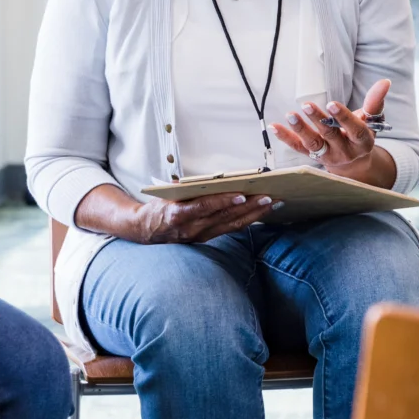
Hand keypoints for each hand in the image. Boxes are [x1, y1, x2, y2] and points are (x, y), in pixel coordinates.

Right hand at [131, 191, 277, 244]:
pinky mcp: (207, 238)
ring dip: (255, 215)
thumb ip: (188, 189)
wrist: (146, 232)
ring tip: (272, 204)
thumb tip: (212, 180)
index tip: (241, 195)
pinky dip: (247, 220)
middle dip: (249, 207)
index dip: (224, 201)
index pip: (205, 207)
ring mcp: (202, 235)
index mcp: (180, 215)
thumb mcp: (168, 196)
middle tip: (269, 197)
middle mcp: (193, 228)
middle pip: (226, 217)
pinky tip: (260, 212)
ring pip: (233, 225)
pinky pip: (230, 229)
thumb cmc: (159, 208)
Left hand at [271, 79, 390, 181]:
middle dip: (318, 120)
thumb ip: (375, 102)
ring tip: (291, 115)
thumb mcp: (372, 121)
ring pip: (313, 144)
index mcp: (362, 142)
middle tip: (307, 105)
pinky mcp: (312, 157)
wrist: (354, 163)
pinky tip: (275, 127)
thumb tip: (385, 82)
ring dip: (301, 130)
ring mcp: (327, 156)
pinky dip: (286, 138)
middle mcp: (344, 152)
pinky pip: (298, 148)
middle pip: (330, 136)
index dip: (343, 118)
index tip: (332, 104)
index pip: (354, 130)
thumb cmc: (362, 135)